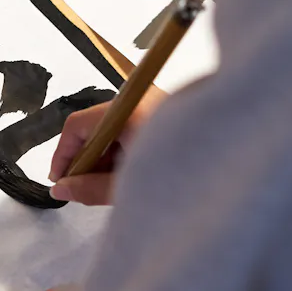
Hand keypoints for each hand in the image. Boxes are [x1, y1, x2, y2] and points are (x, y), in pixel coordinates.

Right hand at [49, 84, 165, 204]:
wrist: (233, 181)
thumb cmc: (176, 181)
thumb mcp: (126, 188)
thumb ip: (90, 189)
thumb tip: (60, 189)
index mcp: (127, 113)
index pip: (78, 125)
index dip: (63, 154)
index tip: (59, 180)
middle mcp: (139, 101)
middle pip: (96, 126)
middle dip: (86, 159)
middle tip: (83, 188)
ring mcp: (154, 106)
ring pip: (114, 129)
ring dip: (105, 156)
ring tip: (110, 185)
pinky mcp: (167, 116)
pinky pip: (132, 129)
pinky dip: (124, 150)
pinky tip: (128, 174)